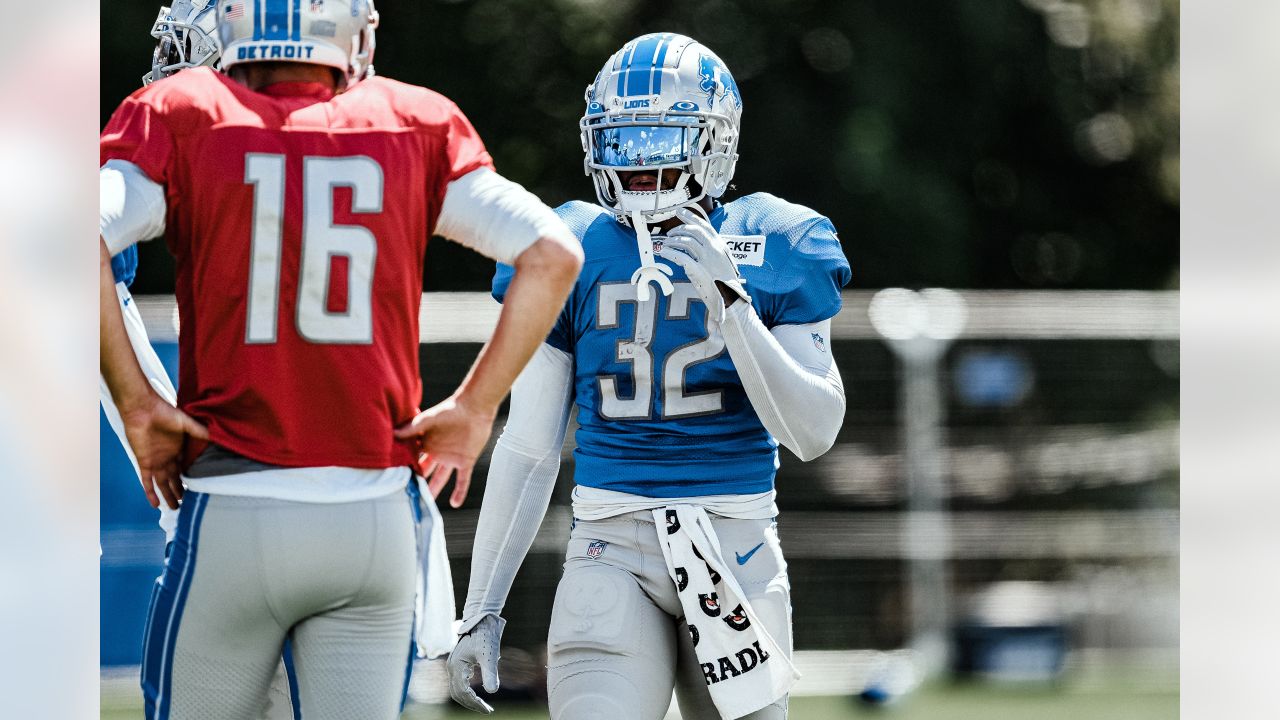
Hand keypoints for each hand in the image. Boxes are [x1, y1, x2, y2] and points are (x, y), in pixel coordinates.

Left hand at [118, 393, 208, 508]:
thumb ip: (199, 431)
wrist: (143, 410)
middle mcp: (168, 458)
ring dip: (168, 495)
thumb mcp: (186, 422)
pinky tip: (155, 505)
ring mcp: (156, 461)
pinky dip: (150, 493)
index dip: (191, 477)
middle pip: (175, 479)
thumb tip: (217, 437)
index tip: (199, 487)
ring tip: (175, 508)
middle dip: (180, 490)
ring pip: (163, 484)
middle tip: (188, 503)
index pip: (186, 467)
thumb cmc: (164, 413)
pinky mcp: (145, 462)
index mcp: (178, 449)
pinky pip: (147, 481)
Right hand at [394, 394, 496, 507]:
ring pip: (440, 477)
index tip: (391, 479)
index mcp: (426, 442)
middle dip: (416, 481)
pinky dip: (460, 491)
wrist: (475, 408)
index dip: (404, 467)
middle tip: (405, 495)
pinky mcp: (466, 461)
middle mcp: (437, 451)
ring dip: (434, 489)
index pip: (412, 457)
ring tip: (425, 503)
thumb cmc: (451, 409)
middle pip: (424, 470)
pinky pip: (462, 479)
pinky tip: (455, 504)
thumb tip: (393, 433)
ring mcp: (451, 457)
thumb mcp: (430, 418)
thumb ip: (413, 426)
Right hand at [447, 614, 505, 713]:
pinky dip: (467, 692)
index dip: (475, 703)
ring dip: (468, 699)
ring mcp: (453, 666)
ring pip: (456, 690)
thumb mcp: (490, 656)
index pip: (463, 692)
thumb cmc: (486, 637)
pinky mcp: (457, 664)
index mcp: (456, 666)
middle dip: (471, 704)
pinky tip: (477, 695)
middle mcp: (451, 667)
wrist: (482, 622)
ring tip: (483, 706)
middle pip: (457, 694)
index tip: (488, 710)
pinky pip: (459, 683)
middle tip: (487, 710)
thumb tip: (493, 692)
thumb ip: (490, 673)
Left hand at [656, 207, 750, 322]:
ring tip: (666, 244)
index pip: (704, 225)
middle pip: (694, 230)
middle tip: (669, 232)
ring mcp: (707, 259)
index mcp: (720, 245)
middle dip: (680, 227)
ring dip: (674, 240)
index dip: (691, 217)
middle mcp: (715, 249)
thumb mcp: (720, 262)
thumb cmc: (724, 282)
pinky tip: (664, 252)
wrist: (731, 298)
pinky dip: (671, 253)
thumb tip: (690, 247)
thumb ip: (707, 253)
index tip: (680, 211)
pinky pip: (681, 257)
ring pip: (687, 241)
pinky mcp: (699, 269)